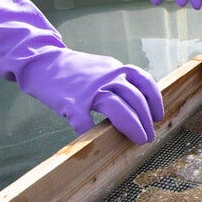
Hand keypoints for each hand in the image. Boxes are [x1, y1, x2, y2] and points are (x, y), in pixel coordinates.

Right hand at [0, 0, 163, 142]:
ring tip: (137, 139)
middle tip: (148, 137)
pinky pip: (85, 121)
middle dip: (146, 121)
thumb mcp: (104, 68)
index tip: (158, 116)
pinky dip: (93, 132)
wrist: (44, 61)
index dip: (155, 101)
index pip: (145, 83)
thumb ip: (120, 81)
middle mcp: (107, 77)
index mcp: (117, 69)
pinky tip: (98, 140)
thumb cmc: (76, 70)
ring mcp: (89, 90)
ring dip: (132, 127)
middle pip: (135, 100)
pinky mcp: (71, 102)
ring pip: (118, 109)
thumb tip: (139, 103)